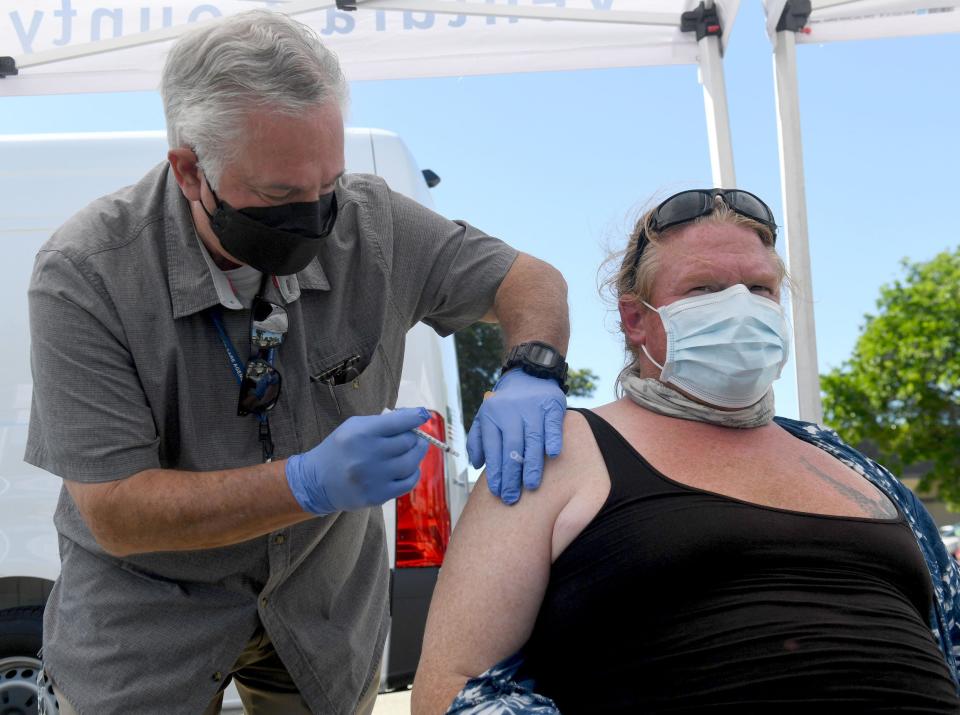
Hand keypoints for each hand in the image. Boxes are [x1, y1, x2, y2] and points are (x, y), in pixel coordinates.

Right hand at [285, 407, 430, 514]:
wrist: (317, 482)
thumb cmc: (340, 449)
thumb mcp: (354, 427)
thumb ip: (382, 422)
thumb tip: (413, 417)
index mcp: (360, 434)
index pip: (397, 422)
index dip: (415, 417)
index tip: (423, 414)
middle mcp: (367, 456)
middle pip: (407, 442)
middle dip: (414, 437)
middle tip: (414, 436)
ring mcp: (373, 478)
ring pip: (411, 463)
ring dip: (417, 454)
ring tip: (415, 449)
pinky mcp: (378, 496)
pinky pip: (408, 483)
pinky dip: (414, 473)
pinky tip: (410, 467)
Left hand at [466, 370, 565, 503]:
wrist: (529, 375)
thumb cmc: (505, 405)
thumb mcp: (485, 417)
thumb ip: (478, 440)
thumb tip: (476, 464)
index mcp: (492, 416)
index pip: (492, 448)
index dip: (495, 472)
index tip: (498, 492)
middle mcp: (510, 412)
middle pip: (511, 448)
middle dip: (511, 475)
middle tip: (512, 497)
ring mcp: (532, 408)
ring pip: (532, 439)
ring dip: (532, 464)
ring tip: (531, 485)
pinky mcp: (551, 405)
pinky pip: (552, 424)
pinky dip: (553, 439)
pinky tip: (552, 455)